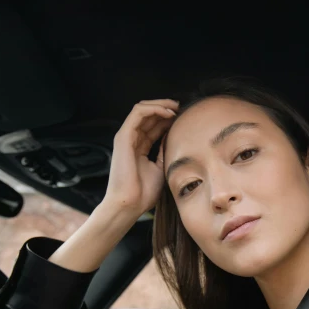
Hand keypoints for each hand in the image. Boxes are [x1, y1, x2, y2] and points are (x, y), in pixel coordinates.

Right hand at [103, 99, 178, 215]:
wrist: (130, 204)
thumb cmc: (144, 192)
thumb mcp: (161, 167)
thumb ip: (165, 151)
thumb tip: (175, 137)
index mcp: (139, 147)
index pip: (154, 126)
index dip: (168, 119)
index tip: (184, 117)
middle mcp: (132, 139)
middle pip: (148, 115)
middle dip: (166, 108)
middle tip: (182, 107)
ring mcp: (126, 137)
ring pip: (142, 109)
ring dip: (160, 105)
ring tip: (176, 106)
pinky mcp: (123, 136)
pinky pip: (138, 113)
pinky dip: (154, 109)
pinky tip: (168, 113)